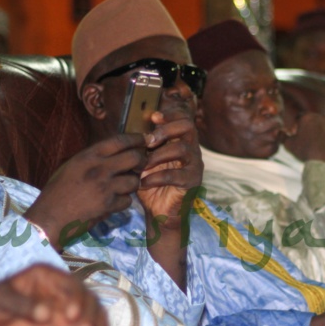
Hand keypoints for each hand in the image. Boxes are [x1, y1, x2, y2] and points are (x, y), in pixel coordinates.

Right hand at [24, 134, 146, 250]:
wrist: (49, 217)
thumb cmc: (57, 191)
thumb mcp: (71, 167)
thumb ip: (92, 159)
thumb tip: (114, 153)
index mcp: (88, 156)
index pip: (119, 141)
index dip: (136, 138)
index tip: (145, 139)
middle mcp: (98, 168)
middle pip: (134, 158)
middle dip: (142, 161)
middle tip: (141, 165)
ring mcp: (105, 186)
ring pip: (134, 180)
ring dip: (132, 184)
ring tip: (124, 187)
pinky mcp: (108, 205)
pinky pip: (127, 200)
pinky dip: (123, 202)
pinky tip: (114, 203)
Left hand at [137, 109, 203, 228]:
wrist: (159, 212)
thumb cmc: (150, 184)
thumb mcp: (143, 161)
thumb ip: (141, 147)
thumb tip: (130, 131)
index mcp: (180, 141)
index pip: (182, 118)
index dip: (171, 114)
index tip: (153, 117)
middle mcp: (191, 150)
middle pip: (188, 127)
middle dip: (167, 129)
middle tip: (150, 140)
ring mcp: (194, 165)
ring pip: (183, 149)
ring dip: (159, 155)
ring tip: (143, 165)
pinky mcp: (192, 182)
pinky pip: (177, 175)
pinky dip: (157, 177)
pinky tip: (144, 183)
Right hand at [283, 112, 324, 166]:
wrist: (321, 161)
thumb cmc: (304, 151)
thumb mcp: (288, 144)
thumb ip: (281, 136)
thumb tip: (278, 132)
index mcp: (306, 117)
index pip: (299, 117)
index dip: (295, 125)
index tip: (294, 133)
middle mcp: (318, 117)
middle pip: (309, 119)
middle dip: (305, 126)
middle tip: (302, 137)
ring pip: (318, 124)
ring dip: (314, 129)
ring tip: (310, 141)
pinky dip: (322, 135)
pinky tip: (318, 144)